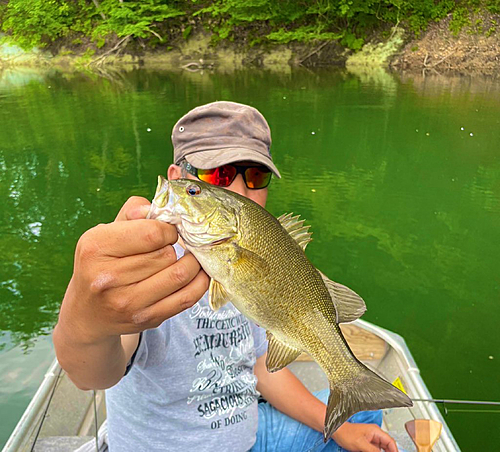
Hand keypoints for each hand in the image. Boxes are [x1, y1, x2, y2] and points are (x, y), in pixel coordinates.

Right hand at [59, 196, 209, 342]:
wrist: (88, 314)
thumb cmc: (102, 264)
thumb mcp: (106, 232)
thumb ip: (134, 212)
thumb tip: (161, 207)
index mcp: (96, 248)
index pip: (151, 233)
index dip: (168, 228)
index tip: (166, 230)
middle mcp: (108, 278)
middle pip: (166, 254)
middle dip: (176, 247)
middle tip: (173, 246)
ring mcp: (128, 303)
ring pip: (179, 275)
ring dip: (191, 263)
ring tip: (188, 257)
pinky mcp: (147, 319)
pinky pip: (187, 298)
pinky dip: (199, 282)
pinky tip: (198, 273)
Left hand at [332, 422, 397, 451]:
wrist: (337, 432)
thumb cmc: (346, 433)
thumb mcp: (361, 444)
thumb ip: (373, 451)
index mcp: (376, 431)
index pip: (390, 441)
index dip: (395, 450)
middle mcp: (375, 434)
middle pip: (388, 445)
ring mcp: (371, 439)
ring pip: (382, 448)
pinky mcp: (367, 443)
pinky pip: (376, 450)